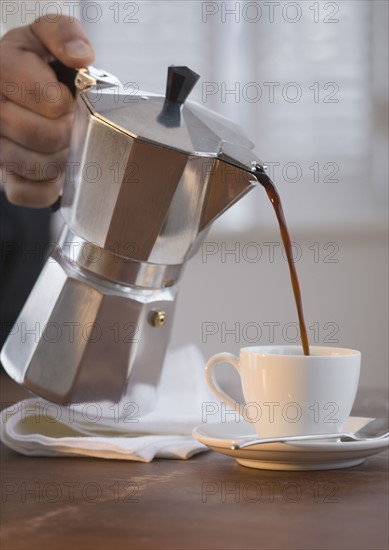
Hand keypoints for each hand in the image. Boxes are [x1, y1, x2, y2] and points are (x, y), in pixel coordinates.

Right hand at [0, 15, 94, 206]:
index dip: (66, 102)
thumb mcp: (45, 37)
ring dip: (62, 158)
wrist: (17, 92)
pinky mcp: (3, 177)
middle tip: (68, 122)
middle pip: (45, 136)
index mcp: (1, 70)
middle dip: (68, 131)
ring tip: (62, 142)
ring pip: (37, 166)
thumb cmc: (34, 67)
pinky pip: (24, 193)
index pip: (48, 99)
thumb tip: (80, 55)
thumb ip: (63, 33)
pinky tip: (53, 168)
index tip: (66, 97)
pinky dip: (46, 187)